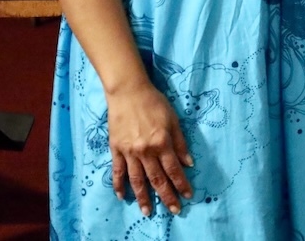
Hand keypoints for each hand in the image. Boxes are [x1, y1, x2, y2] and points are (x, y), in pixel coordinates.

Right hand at [106, 80, 192, 215]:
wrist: (128, 93)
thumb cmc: (155, 103)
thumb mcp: (174, 120)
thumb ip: (180, 143)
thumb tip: (188, 163)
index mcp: (162, 143)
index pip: (174, 169)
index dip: (181, 184)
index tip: (187, 196)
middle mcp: (146, 151)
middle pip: (157, 179)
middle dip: (166, 196)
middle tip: (174, 211)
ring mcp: (129, 152)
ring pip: (137, 180)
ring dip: (143, 197)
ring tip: (148, 211)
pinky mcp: (116, 150)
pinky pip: (118, 171)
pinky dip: (119, 185)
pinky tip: (122, 197)